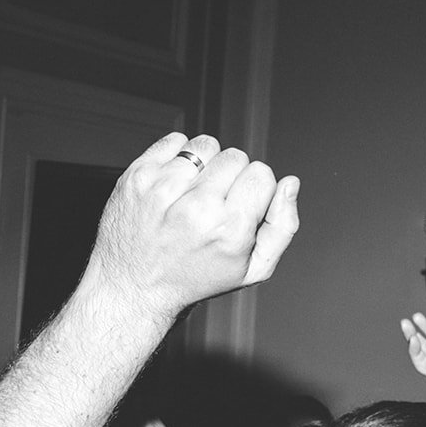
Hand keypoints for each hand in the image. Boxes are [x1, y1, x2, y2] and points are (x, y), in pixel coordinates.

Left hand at [86, 133, 299, 318]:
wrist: (135, 286)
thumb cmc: (196, 277)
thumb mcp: (253, 269)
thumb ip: (283, 226)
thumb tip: (290, 184)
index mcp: (229, 229)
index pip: (262, 174)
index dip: (256, 190)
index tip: (240, 207)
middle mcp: (196, 208)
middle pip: (236, 157)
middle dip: (231, 177)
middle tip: (215, 204)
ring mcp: (163, 189)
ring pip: (207, 145)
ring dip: (206, 164)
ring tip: (194, 191)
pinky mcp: (138, 176)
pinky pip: (174, 141)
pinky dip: (179, 156)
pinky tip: (175, 183)